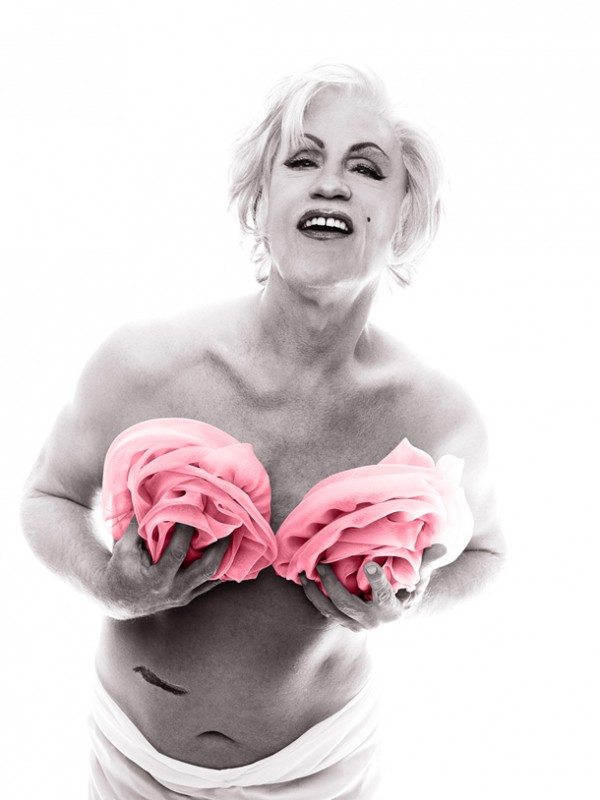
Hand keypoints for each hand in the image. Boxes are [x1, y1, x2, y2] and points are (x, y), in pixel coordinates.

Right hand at [99, 520, 229, 619]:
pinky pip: (209, 583)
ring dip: (224, 555)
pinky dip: (220, 567)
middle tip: (229, 524)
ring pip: (212, 577)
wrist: (117, 600)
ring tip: (234, 534)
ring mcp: (183, 596)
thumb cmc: (120, 569)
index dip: (187, 530)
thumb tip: (150, 498)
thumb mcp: (124, 547)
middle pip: (205, 568)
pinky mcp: (188, 597)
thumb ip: (138, 525)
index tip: (195, 508)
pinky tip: (229, 551)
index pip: (177, 551)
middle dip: (219, 546)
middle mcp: (174, 591)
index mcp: (157, 579)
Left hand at [299, 544, 447, 631]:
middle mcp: (374, 620)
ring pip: (332, 610)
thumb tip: (442, 548)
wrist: (394, 610)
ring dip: (315, 592)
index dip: (378, 581)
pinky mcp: (343, 621)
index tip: (369, 565)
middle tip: (322, 563)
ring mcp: (357, 623)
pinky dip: (313, 596)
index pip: (385, 595)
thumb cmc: (407, 586)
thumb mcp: (419, 575)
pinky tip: (303, 580)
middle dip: (333, 583)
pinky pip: (325, 610)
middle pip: (349, 603)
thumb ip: (427, 561)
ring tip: (304, 572)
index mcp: (394, 608)